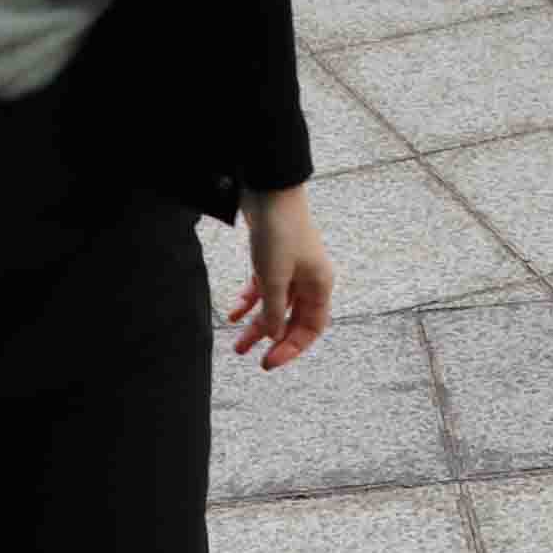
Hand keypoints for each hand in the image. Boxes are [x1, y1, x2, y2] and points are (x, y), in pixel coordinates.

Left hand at [226, 184, 338, 368]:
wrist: (269, 191)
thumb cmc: (279, 232)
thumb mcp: (275, 277)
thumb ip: (273, 311)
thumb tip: (273, 336)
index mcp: (319, 285)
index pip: (311, 328)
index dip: (293, 348)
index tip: (270, 361)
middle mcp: (309, 280)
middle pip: (292, 320)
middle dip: (272, 339)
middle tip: (253, 357)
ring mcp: (291, 269)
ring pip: (274, 306)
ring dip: (256, 325)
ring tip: (236, 344)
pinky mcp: (273, 259)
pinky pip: (263, 289)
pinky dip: (249, 302)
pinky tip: (233, 313)